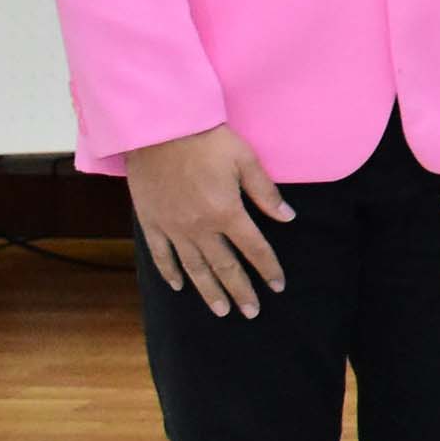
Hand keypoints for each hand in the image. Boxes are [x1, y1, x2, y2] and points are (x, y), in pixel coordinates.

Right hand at [124, 124, 292, 317]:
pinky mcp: (151, 222)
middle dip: (241, 291)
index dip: (268, 269)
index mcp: (227, 212)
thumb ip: (266, 193)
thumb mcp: (245, 160)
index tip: (278, 286)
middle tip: (251, 313)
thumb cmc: (206, 139)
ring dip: (209, 291)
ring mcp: (173, 227)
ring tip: (222, 310)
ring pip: (194, 268)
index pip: (255, 249)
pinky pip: (161, 255)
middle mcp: (200, 226)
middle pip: (225, 266)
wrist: (158, 128)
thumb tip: (288, 218)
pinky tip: (178, 287)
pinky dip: (170, 272)